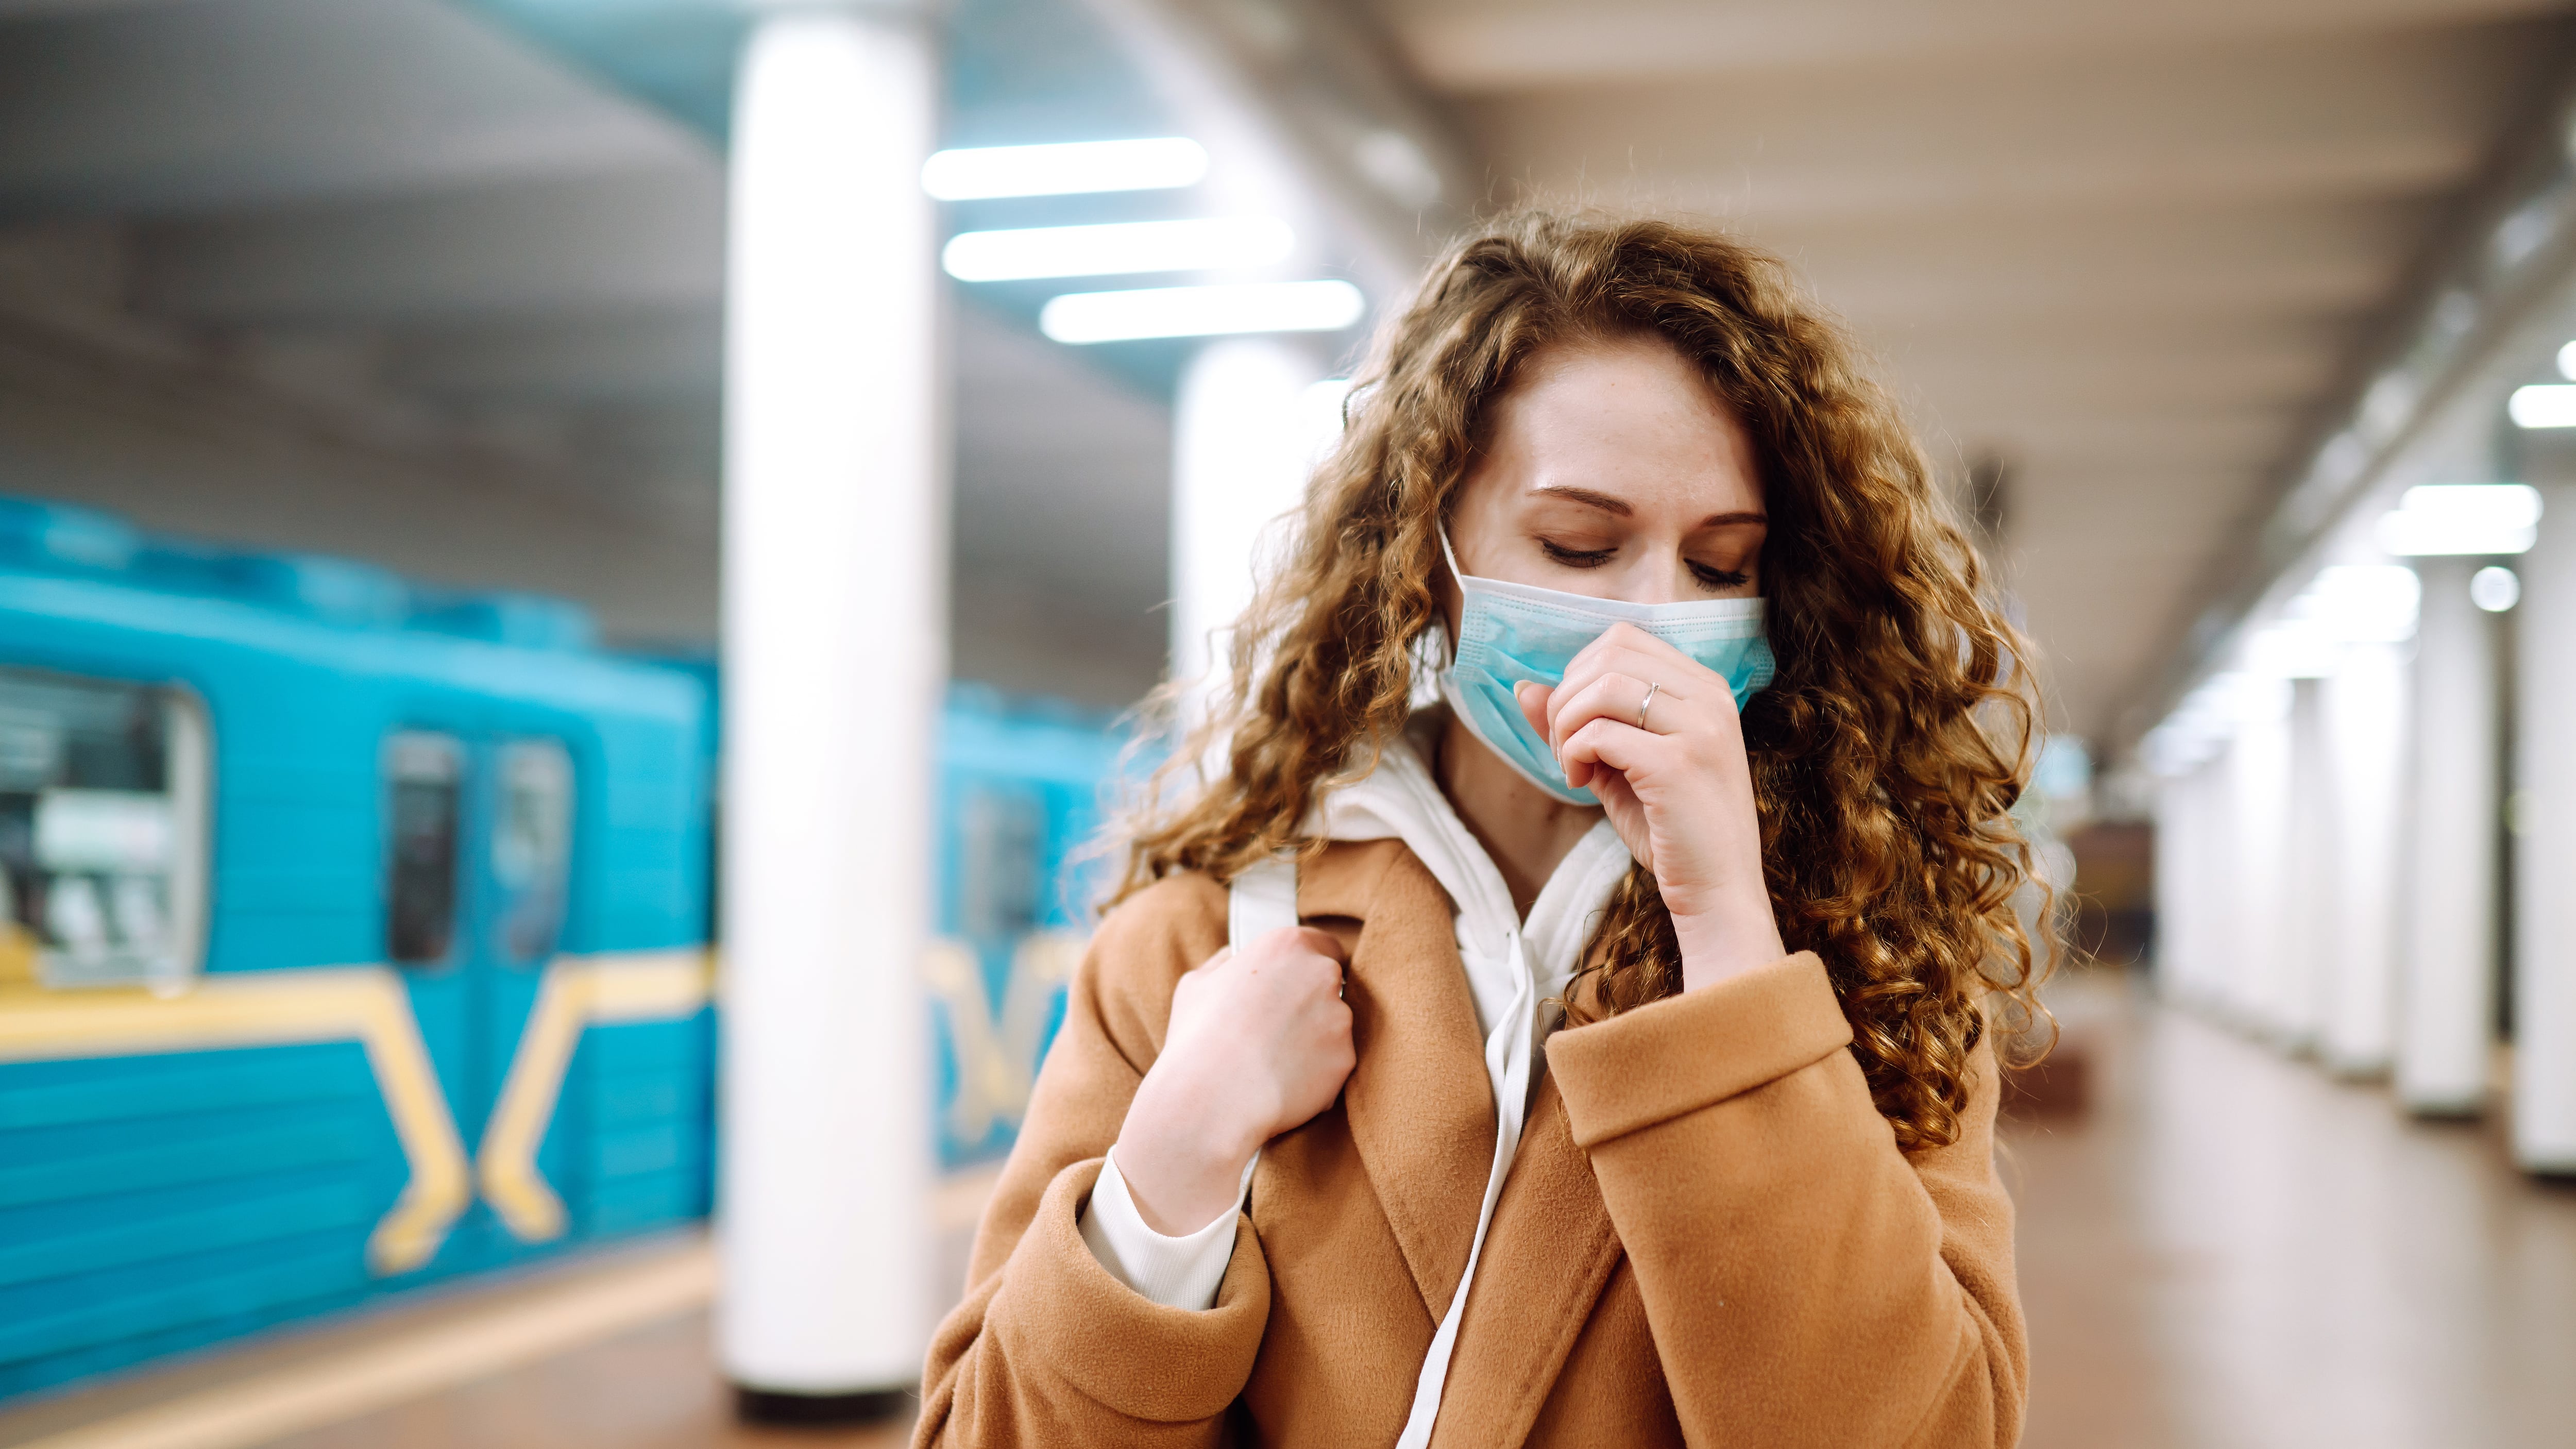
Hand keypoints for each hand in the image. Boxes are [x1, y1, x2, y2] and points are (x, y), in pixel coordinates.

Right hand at [1112, 925, 1355, 1233]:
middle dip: (1313, 1002)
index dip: (1308, 967)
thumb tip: (1233, 957)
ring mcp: (1339, 1017)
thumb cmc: (1197, 1038)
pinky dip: (1318, 1073)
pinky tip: (1283, 1084)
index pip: (1322, 945)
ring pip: (1336, 1025)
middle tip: (1278, 1029)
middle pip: (1331, 984)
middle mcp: (1321, 973)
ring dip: (1315, 1039)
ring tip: (1273, 1062)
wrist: (1209, 1100)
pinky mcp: (1346, 1058)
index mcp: (1286, 945)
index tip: (1294, 987)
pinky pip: (1335, 1063)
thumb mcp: (1197, 984)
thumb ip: (1225, 963)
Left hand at [1515, 621, 1785, 989]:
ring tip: (1572, 766)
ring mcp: (1699, 727)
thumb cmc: (1672, 831)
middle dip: (1567, 698)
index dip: (1580, 674)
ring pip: (1601, 686)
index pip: (1623, 639)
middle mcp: (1710, 697)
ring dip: (1566, 725)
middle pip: (1607, 655)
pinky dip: (1574, 754)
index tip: (1575, 723)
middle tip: (1566, 748)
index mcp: (1705, 688)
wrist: (1719, 892)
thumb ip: (1579, 723)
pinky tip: (1581, 783)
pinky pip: (1599, 733)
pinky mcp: (1678, 764)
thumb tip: (1524, 688)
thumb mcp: (1620, 766)